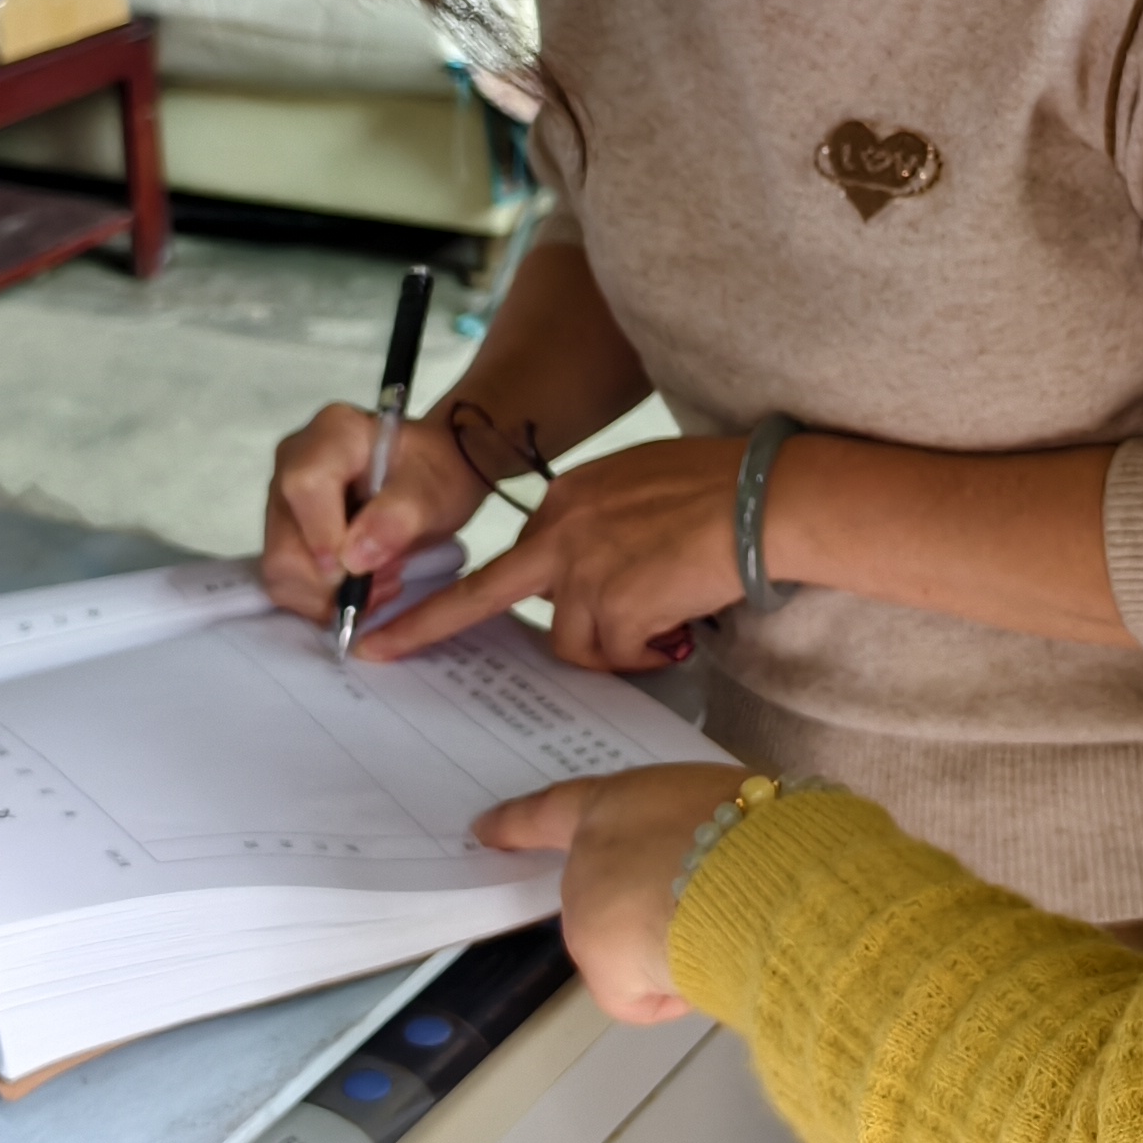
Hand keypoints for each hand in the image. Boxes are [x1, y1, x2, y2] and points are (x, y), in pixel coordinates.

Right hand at [261, 403, 486, 615]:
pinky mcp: (283, 531)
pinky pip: (284, 582)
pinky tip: (359, 585)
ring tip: (377, 583)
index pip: (305, 487)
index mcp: (333, 433)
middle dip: (335, 579)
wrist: (433, 476)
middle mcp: (294, 462)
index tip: (359, 568)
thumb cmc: (437, 474)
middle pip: (285, 541)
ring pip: (280, 569)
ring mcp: (283, 499)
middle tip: (385, 580)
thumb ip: (398, 519)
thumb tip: (354, 558)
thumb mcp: (435, 492)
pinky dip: (321, 598)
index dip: (325, 536)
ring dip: (329, 594)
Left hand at [359, 435, 751, 671]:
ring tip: (666, 625)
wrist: (765, 496)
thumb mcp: (639, 487)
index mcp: (567, 500)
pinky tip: (681, 628)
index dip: (457, 598)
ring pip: (573, 641)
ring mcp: (585, 568)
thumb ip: (601, 525)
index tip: (393, 622)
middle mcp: (563, 531)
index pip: (503, 558)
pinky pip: (617, 654)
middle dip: (427, 627)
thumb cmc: (724, 487)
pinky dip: (648, 653)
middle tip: (377, 653)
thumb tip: (602, 573)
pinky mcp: (615, 603)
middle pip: (487, 595)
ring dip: (615, 647)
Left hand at [474, 764, 736, 1022]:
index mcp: (610, 804)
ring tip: (718, 928)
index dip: (518, 823)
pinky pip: (635, 997)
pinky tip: (697, 979)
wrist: (747, 876)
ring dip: (664, 942)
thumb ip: (690, 823)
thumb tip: (707, 856)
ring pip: (625, 943)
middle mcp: (587, 858)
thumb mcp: (716, 800)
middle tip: (702, 896)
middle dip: (641, 898)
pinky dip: (665, 997)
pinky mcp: (604, 969)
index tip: (484, 830)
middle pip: (600, 888)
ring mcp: (588, 916)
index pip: (552, 812)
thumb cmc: (745, 825)